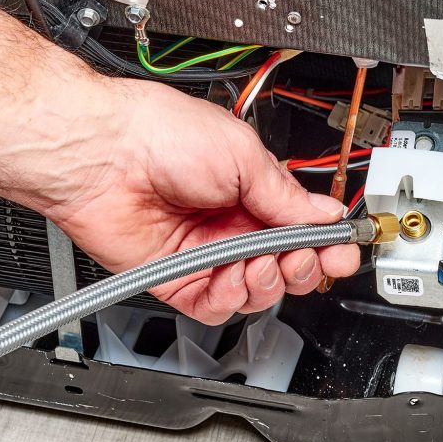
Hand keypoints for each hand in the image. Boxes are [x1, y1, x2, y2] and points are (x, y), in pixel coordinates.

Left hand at [21, 78, 359, 324]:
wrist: (101, 152)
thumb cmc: (158, 134)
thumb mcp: (241, 153)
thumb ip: (284, 194)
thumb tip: (322, 215)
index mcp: (251, 191)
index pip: (302, 229)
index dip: (325, 245)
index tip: (341, 252)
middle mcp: (230, 224)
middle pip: (285, 267)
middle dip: (302, 267)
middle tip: (301, 256)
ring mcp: (204, 254)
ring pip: (254, 291)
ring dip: (267, 282)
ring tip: (259, 262)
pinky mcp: (176, 280)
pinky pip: (215, 306)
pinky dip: (230, 298)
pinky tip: (229, 275)